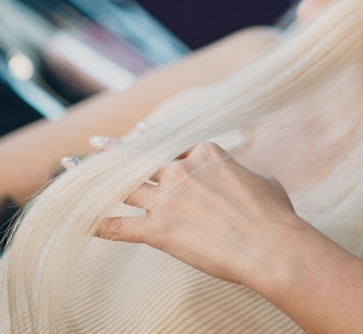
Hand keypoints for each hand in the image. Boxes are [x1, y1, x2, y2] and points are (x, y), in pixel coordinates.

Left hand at [97, 142, 303, 286]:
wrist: (269, 244)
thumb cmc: (274, 214)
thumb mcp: (264, 181)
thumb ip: (242, 174)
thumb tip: (245, 179)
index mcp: (207, 153)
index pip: (174, 143)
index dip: (154, 137)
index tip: (141, 132)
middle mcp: (183, 171)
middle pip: (142, 157)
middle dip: (116, 149)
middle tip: (96, 142)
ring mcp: (168, 199)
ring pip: (122, 184)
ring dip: (94, 177)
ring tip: (74, 168)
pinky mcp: (159, 230)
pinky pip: (118, 226)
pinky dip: (96, 224)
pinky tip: (79, 221)